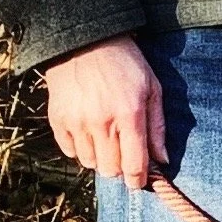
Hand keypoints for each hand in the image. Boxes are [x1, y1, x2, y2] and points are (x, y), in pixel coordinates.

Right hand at [44, 35, 165, 184]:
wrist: (84, 41)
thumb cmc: (125, 63)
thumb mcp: (152, 88)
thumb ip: (157, 127)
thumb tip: (163, 160)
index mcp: (129, 115)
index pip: (134, 165)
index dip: (138, 180)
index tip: (140, 181)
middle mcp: (102, 123)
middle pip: (111, 170)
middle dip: (120, 168)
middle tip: (123, 154)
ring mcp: (77, 122)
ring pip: (90, 164)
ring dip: (100, 158)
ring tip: (106, 138)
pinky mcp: (58, 120)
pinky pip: (70, 152)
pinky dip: (81, 148)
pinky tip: (88, 131)